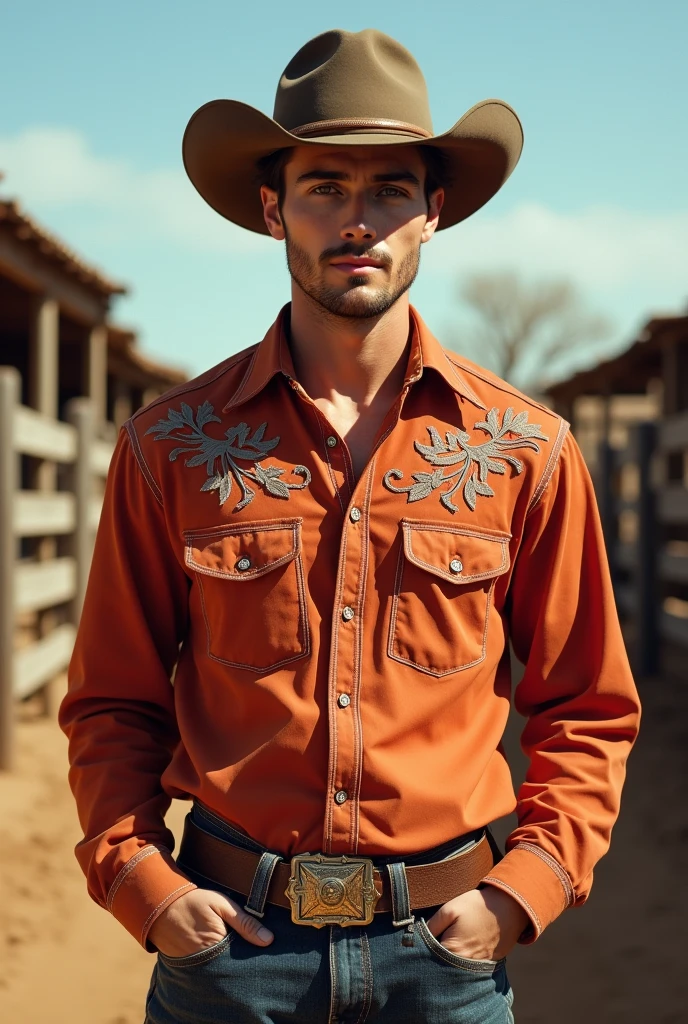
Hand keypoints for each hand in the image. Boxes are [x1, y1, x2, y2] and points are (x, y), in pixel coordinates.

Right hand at [147, 887, 273, 957]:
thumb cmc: (194, 903)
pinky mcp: (190, 966)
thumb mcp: (222, 905)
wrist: (161, 906)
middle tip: (250, 950)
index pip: (243, 959)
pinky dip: (216, 963)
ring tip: (233, 948)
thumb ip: (245, 923)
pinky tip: (221, 952)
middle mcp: (207, 961)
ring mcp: (197, 965)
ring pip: (221, 969)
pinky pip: (208, 969)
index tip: (264, 950)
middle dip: (242, 961)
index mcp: (218, 945)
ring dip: (229, 962)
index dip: (253, 954)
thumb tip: (268, 940)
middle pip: (233, 968)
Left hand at [426, 886, 529, 960]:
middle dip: (433, 961)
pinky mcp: (487, 964)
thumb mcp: (450, 909)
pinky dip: (462, 964)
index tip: (414, 949)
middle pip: (441, 969)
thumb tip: (416, 938)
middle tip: (428, 950)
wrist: (508, 907)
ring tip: (444, 951)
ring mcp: (478, 967)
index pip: (428, 960)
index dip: (420, 953)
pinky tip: (460, 953)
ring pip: (455, 969)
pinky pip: (469, 969)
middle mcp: (465, 965)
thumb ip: (432, 925)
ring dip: (447, 964)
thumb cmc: (477, 906)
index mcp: (453, 951)